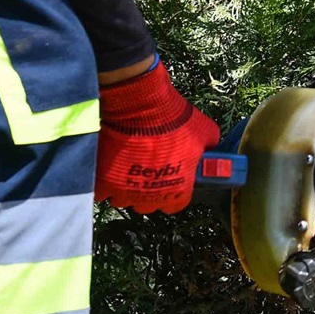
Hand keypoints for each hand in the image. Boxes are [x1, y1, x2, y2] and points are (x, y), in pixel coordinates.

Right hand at [95, 59, 221, 213]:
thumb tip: (212, 152)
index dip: (173, 192)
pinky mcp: (104, 184)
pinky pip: (102, 192)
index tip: (170, 180)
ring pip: (124, 199)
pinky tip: (110, 168)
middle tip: (148, 170)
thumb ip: (210, 149)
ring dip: (125, 188)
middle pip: (148, 204)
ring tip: (127, 166)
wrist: (142, 108)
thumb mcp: (206, 133)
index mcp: (178, 192)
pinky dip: (104, 184)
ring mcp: (125, 194)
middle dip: (149, 191)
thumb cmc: (176, 122)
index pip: (176, 205)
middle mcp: (151, 199)